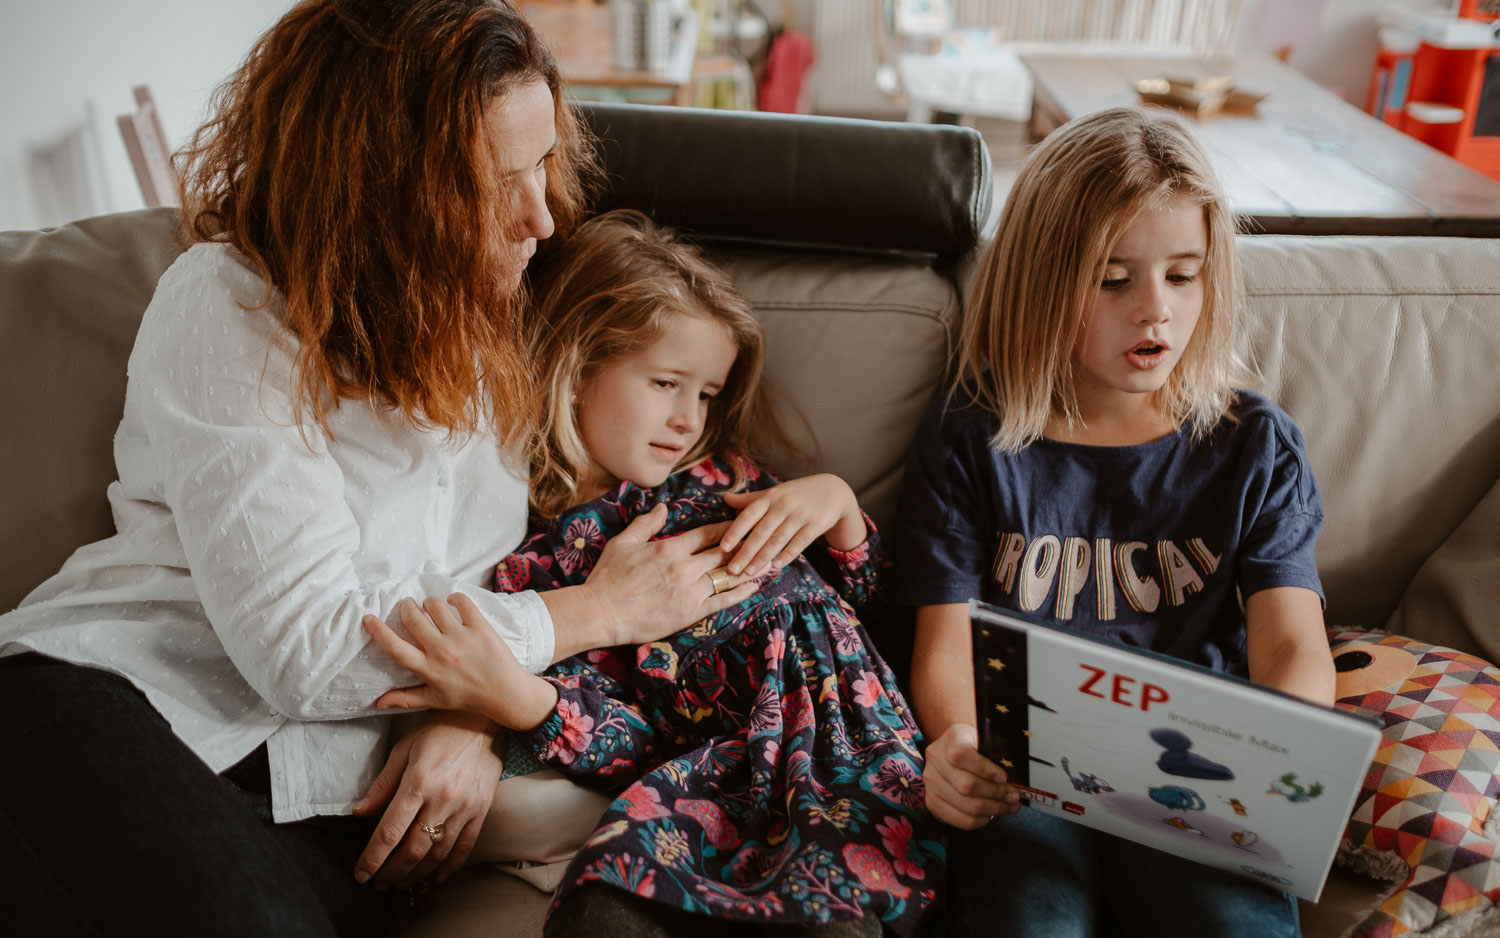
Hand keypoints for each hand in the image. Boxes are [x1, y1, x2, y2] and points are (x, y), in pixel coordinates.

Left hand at [352, 709, 504, 888]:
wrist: (484, 719)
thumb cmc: (440, 730)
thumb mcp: (404, 749)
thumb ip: (382, 784)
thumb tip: (360, 812)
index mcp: (418, 782)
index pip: (389, 831)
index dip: (372, 858)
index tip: (361, 874)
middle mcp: (443, 798)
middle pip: (412, 850)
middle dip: (392, 872)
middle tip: (379, 884)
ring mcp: (465, 806)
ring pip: (437, 853)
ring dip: (417, 874)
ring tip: (402, 883)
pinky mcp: (482, 809)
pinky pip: (465, 846)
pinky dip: (449, 867)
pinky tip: (436, 877)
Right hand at [363, 595, 557, 729]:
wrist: (506, 693)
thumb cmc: (469, 698)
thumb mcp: (435, 701)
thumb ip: (405, 698)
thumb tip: (378, 701)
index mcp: (428, 670)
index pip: (395, 648)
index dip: (378, 631)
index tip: (367, 617)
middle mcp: (441, 652)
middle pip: (413, 619)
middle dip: (406, 607)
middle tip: (408, 606)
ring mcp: (462, 638)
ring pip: (435, 606)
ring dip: (429, 602)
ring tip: (431, 606)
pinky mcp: (480, 627)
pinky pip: (462, 602)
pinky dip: (454, 598)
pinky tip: (453, 602)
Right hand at [559, 503, 760, 650]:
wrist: (601, 612)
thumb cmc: (608, 578)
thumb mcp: (623, 543)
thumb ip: (646, 524)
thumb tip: (663, 507)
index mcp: (669, 548)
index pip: (706, 533)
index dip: (727, 528)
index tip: (742, 523)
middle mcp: (684, 567)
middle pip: (722, 552)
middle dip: (744, 544)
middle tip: (764, 538)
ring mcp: (689, 591)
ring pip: (727, 574)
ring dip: (749, 567)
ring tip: (769, 560)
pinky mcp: (690, 612)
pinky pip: (722, 600)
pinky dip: (741, 592)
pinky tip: (756, 586)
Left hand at [720, 474, 864, 574]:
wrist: (833, 491)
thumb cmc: (796, 494)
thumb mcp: (774, 492)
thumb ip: (750, 499)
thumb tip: (724, 498)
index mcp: (770, 497)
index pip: (749, 515)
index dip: (735, 531)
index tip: (723, 547)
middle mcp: (784, 505)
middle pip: (761, 532)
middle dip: (746, 552)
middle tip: (732, 569)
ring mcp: (800, 515)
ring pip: (778, 540)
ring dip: (763, 557)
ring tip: (749, 572)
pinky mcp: (815, 525)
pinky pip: (799, 543)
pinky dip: (787, 555)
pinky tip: (776, 566)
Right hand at [923, 723, 1020, 829]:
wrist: (954, 752)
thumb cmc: (977, 747)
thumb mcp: (986, 740)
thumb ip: (997, 753)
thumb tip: (1017, 773)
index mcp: (952, 738)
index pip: (962, 755)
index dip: (985, 769)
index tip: (1004, 777)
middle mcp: (936, 759)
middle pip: (966, 785)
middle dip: (996, 793)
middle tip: (1014, 796)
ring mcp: (931, 783)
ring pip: (966, 806)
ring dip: (993, 809)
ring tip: (1008, 806)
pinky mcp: (932, 802)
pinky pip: (959, 820)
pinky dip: (980, 820)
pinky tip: (991, 814)